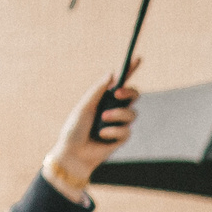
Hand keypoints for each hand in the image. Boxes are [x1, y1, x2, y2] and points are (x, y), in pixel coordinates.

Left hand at [44, 60, 141, 188]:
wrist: (74, 154)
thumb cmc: (74, 129)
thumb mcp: (84, 106)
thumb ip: (98, 91)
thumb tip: (111, 73)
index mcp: (104, 99)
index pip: (120, 82)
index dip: (129, 70)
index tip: (137, 58)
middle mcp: (114, 109)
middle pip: (133, 95)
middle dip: (130, 92)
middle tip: (118, 93)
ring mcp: (119, 123)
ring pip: (132, 113)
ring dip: (118, 115)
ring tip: (103, 120)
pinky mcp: (122, 137)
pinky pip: (126, 130)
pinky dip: (113, 131)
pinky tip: (102, 136)